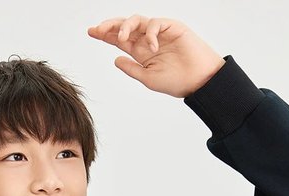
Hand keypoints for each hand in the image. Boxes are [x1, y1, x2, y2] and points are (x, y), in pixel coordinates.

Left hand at [87, 15, 225, 98]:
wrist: (198, 80)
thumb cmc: (176, 81)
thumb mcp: (148, 78)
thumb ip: (131, 68)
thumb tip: (115, 59)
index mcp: (141, 52)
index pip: (120, 40)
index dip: (105, 35)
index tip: (91, 32)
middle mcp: (148, 40)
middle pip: (125, 27)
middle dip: (109, 26)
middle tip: (97, 29)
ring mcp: (159, 32)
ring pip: (137, 20)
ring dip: (125, 27)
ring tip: (121, 39)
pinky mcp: (171, 26)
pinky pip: (154, 23)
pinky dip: (150, 33)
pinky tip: (152, 47)